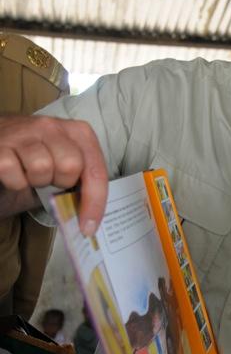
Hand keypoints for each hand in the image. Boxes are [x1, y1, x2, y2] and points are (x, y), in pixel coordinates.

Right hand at [0, 115, 107, 234]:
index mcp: (78, 133)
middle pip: (70, 166)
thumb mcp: (63, 170)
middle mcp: (53, 126)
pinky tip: (14, 174)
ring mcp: (24, 131)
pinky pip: (12, 171)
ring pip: (41, 167)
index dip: (95, 202)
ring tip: (30, 176)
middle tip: (50, 181)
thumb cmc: (35, 163)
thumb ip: (79, 185)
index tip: (89, 227)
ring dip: (36, 181)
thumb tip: (87, 219)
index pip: (96, 171)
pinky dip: (14, 182)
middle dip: (61, 182)